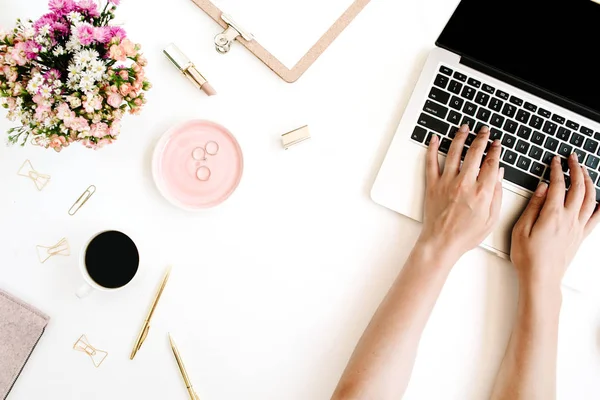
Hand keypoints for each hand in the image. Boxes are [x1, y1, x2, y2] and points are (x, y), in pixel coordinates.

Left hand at [420, 124, 503, 260]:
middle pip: (474, 153)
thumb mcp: (491, 218)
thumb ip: (497, 194)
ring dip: (460, 137)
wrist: (442, 243)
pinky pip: (431, 163)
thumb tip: (499, 174)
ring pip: (454, 153)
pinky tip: (435, 139)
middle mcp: (464, 184)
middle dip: (481, 138)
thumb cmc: (466, 235)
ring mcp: (447, 183)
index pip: (491, 163)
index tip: (496, 143)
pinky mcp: (433, 186)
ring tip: (464, 128)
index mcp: (482, 192)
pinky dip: (432, 149)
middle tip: (483, 131)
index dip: (495, 150)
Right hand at [511, 154, 599, 287]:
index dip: (557, 170)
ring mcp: (577, 228)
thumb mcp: (521, 228)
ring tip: (585, 172)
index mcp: (552, 215)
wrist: (541, 278)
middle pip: (578, 188)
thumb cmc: (528, 257)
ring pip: (590, 199)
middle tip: (573, 159)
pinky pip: (596, 218)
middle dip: (576, 170)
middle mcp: (569, 219)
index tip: (555, 161)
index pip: (558, 185)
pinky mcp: (580, 237)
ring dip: (589, 182)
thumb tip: (543, 189)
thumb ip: (533, 206)